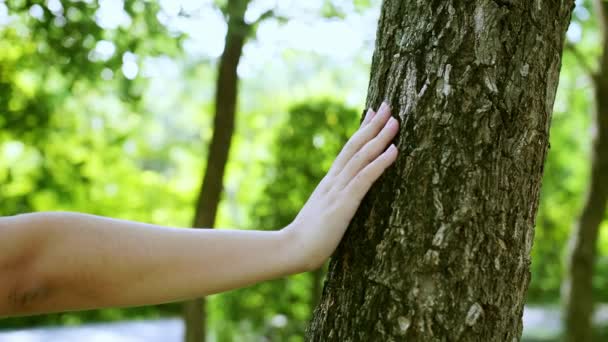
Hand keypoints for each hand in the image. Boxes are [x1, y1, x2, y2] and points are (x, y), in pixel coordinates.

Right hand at [285, 102, 398, 270]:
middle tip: (388, 105)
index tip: (374, 112)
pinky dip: (380, 163)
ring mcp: (338, 190)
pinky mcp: (344, 204)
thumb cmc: (308, 238)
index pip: (348, 150)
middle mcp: (334, 181)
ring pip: (362, 157)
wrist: (292, 249)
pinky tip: (395, 150)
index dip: (362, 130)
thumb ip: (334, 203)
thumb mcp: (324, 214)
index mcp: (330, 183)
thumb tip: (342, 202)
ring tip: (396, 121)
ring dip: (380, 138)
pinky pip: (365, 178)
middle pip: (356, 146)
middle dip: (373, 125)